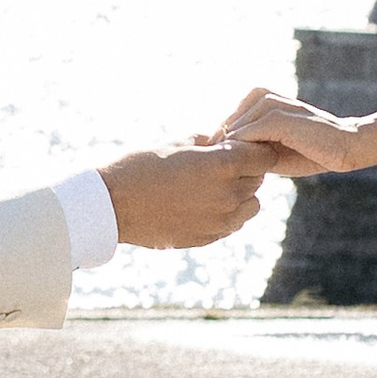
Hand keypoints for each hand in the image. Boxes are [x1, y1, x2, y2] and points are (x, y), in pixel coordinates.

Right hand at [99, 140, 270, 247]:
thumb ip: (209, 140)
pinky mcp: (208, 237)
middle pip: (258, 179)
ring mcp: (220, 220)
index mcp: (223, 165)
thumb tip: (224, 139)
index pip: (264, 155)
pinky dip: (226, 213)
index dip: (254, 148)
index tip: (240, 145)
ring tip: (214, 185)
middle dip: (246, 169)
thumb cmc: (141, 165)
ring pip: (250, 205)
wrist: (113, 205)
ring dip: (240, 193)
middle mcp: (228, 195)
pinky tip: (201, 203)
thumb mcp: (177, 141)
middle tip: (221, 162)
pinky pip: (232, 223)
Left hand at [206, 89, 376, 176]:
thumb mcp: (277, 152)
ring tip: (230, 169)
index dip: (223, 141)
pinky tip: (243, 166)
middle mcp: (266, 97)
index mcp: (264, 99)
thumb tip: (225, 159)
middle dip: (223, 144)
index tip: (222, 164)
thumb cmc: (314, 152)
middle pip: (228, 121)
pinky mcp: (282, 118)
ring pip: (237, 125)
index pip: (229, 119)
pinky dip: (243, 149)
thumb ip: (254, 149)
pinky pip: (250, 132)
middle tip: (222, 167)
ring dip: (231, 148)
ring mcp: (274, 105)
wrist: (349, 148)